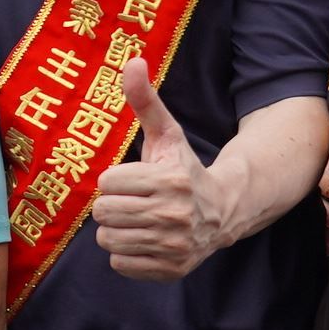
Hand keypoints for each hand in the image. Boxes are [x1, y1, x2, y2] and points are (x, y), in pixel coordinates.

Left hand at [92, 59, 228, 280]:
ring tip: (137, 219)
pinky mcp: (172, 269)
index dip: (114, 180)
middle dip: (112, 204)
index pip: (107, 183)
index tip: (133, 179)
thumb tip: (132, 60)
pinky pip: (121, 264)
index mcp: (170, 181)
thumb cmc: (185, 169)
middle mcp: (174, 215)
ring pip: (109, 240)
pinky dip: (127, 254)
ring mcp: (174, 245)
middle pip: (104, 212)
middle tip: (132, 200)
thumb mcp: (167, 134)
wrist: (224, 211)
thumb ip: (146, 101)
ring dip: (116, 229)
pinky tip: (145, 239)